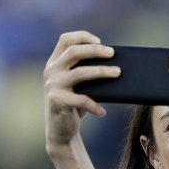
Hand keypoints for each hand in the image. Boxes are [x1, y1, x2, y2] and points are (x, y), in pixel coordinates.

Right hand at [43, 31, 119, 152]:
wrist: (61, 131)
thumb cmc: (74, 105)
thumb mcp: (78, 86)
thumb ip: (85, 72)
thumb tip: (115, 65)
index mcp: (54, 63)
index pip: (65, 40)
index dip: (82, 37)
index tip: (100, 41)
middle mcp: (51, 71)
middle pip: (74, 52)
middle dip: (95, 50)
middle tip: (113, 53)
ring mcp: (53, 86)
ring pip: (80, 73)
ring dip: (101, 72)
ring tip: (118, 73)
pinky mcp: (57, 102)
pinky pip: (81, 100)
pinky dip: (95, 106)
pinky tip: (103, 112)